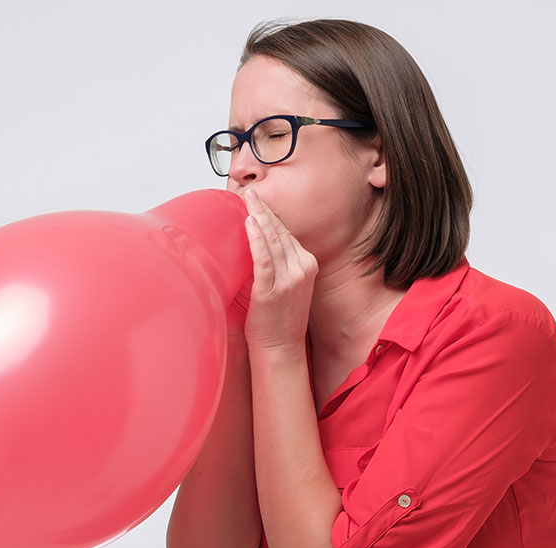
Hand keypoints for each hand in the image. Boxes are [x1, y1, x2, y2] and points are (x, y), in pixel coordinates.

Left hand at [241, 189, 317, 352]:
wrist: (281, 348)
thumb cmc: (280, 320)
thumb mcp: (287, 286)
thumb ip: (278, 265)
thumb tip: (256, 244)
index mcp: (307, 265)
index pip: (288, 234)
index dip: (272, 216)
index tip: (260, 202)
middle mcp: (302, 268)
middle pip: (281, 232)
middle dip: (265, 210)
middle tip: (252, 192)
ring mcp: (289, 279)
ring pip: (273, 240)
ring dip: (259, 217)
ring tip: (248, 201)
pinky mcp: (272, 289)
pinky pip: (263, 258)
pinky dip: (256, 238)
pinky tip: (249, 223)